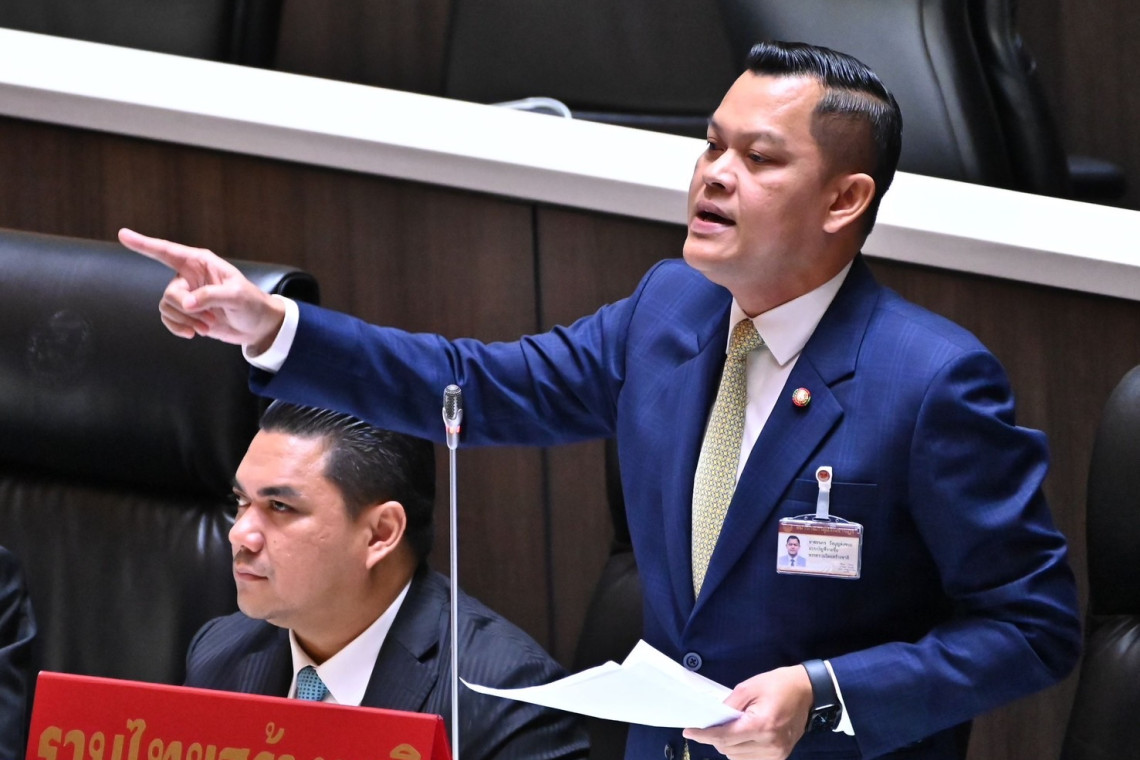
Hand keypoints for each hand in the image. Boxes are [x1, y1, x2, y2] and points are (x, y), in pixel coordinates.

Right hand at [118, 228, 284, 352]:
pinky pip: (169, 319)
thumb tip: (186, 303)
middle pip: (169, 293)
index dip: (144, 244)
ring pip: (167, 307)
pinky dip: (179, 328)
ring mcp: (187, 295)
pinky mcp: (187, 312)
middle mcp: (190, 276)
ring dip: (185, 321)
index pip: (168, 251)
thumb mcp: (236, 296)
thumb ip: (211, 297)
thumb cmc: (252, 304)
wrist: (258, 326)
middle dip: (185, 310)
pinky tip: (195, 334)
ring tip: (208, 326)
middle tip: (208, 319)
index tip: (123, 235)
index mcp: (201, 263)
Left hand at [683, 665, 812, 759]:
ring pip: (737, 758)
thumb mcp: (749, 687)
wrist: (808, 692)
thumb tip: (712, 719)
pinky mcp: (779, 757)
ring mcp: (776, 754)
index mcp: (762, 725)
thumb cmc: (778, 684)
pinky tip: (740, 738)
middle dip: (714, 738)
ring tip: (728, 729)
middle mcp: (769, 744)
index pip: (725, 737)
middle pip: (728, 749)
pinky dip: (740, 751)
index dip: (704, 735)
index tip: (688, 732)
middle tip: (709, 725)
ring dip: (727, 746)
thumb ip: (729, 705)